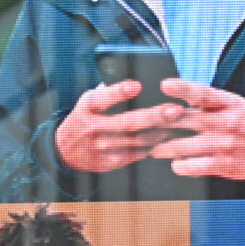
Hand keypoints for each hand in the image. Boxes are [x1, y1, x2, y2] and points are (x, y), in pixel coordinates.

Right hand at [53, 81, 185, 172]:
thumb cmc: (83, 119)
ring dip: (160, 133)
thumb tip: (135, 83)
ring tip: (179, 124)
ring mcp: (102, 148)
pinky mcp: (110, 162)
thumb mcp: (87, 101)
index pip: (103, 98)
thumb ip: (107, 92)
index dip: (120, 92)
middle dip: (153, 116)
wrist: (65, 151)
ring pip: (137, 141)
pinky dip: (152, 147)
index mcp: (88, 107)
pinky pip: (136, 155)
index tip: (137, 85)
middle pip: (127, 123)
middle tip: (175, 110)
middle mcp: (94, 128)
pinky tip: (167, 139)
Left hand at [155, 80, 244, 180]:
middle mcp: (225, 123)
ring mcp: (223, 145)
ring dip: (163, 148)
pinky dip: (180, 166)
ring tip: (153, 148)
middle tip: (142, 125)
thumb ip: (207, 102)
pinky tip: (176, 164)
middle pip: (186, 120)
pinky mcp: (222, 165)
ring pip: (183, 146)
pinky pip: (194, 166)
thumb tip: (177, 99)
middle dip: (161, 123)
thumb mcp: (233, 104)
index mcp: (228, 103)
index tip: (164, 85)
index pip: (202, 93)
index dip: (183, 88)